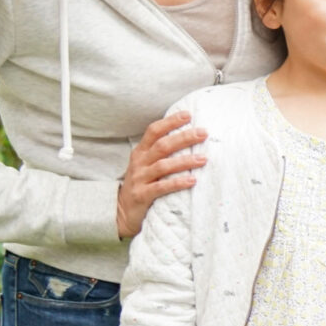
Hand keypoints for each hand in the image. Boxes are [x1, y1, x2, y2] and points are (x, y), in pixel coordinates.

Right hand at [115, 111, 206, 237]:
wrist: (122, 210)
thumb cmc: (142, 183)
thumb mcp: (147, 165)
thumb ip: (162, 152)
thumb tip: (190, 137)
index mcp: (141, 152)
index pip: (154, 131)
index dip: (170, 122)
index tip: (188, 114)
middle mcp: (139, 162)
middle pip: (162, 146)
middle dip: (183, 138)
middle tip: (203, 133)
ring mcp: (140, 179)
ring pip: (163, 166)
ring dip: (184, 161)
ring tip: (203, 158)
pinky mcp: (142, 195)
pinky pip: (161, 188)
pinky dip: (177, 183)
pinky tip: (192, 180)